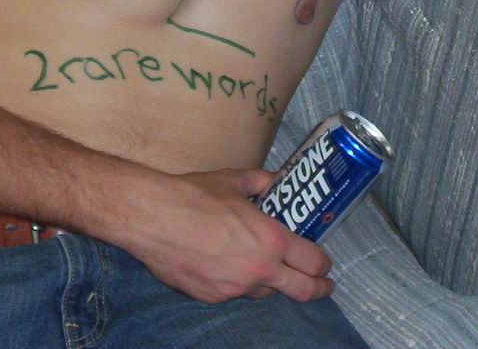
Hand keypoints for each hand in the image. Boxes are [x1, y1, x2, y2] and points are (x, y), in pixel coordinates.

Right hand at [114, 167, 334, 303]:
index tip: (324, 264)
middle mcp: (258, 271)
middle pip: (301, 290)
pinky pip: (233, 292)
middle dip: (317, 289)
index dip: (323, 265)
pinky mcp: (211, 297)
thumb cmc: (195, 196)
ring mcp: (234, 289)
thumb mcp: (234, 180)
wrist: (153, 217)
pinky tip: (226, 265)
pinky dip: (237, 282)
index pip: (312, 262)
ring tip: (266, 269)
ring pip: (264, 292)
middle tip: (321, 285)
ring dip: (271, 282)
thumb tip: (275, 181)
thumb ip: (261, 182)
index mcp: (271, 241)